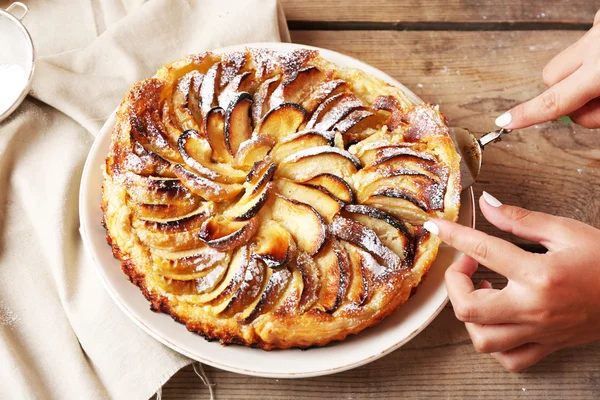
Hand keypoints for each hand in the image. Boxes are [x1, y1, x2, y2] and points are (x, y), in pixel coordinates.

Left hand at [423, 192, 599, 371]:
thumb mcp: (566, 231)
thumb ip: (521, 219)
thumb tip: (486, 204)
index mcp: (539, 273)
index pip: (482, 250)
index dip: (453, 236)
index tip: (435, 227)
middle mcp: (534, 307)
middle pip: (468, 308)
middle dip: (455, 284)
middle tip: (466, 266)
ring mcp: (540, 332)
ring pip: (483, 339)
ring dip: (471, 315)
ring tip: (484, 293)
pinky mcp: (548, 346)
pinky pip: (509, 359)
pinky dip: (494, 343)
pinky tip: (498, 321)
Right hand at [494, 9, 599, 128]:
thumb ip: (597, 112)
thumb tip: (576, 114)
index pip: (553, 101)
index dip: (526, 114)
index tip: (505, 121)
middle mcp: (594, 45)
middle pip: (550, 78)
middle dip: (563, 94)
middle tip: (596, 101)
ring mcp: (596, 27)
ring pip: (566, 61)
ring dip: (578, 75)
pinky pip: (586, 43)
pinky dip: (595, 55)